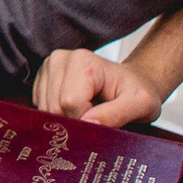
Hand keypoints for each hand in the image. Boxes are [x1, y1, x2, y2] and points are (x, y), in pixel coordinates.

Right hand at [32, 47, 164, 126]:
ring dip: (66, 119)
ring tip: (89, 110)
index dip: (87, 121)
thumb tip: (88, 124)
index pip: (70, 103)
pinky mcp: (41, 78)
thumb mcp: (141, 105)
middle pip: (54, 107)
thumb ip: (117, 114)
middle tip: (98, 116)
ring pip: (44, 109)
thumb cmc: (139, 93)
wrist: (134, 84)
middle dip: (75, 121)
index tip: (106, 119)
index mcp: (83, 61)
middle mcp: (60, 59)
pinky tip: (76, 108)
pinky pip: (40, 107)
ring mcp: (48, 67)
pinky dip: (58, 115)